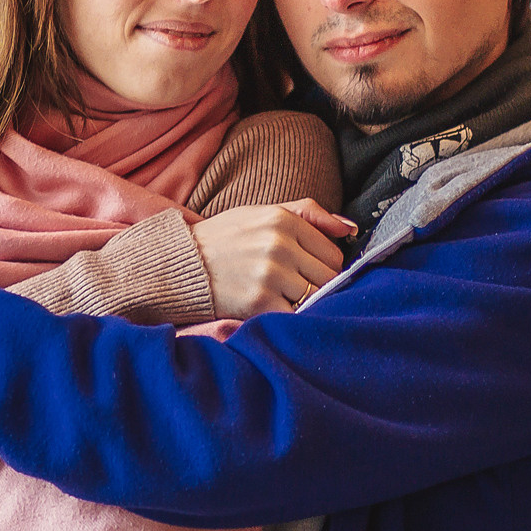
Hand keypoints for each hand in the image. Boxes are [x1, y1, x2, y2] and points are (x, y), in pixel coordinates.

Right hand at [190, 200, 354, 317]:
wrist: (180, 264)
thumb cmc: (224, 239)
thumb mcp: (262, 213)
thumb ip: (308, 213)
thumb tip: (350, 229)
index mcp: (283, 220)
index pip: (333, 253)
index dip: (323, 265)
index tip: (305, 270)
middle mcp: (279, 245)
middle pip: (328, 276)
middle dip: (316, 284)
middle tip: (293, 286)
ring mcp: (270, 274)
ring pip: (314, 297)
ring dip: (302, 301)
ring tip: (281, 296)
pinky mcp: (259, 302)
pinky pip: (294, 315)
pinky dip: (287, 316)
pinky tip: (271, 308)